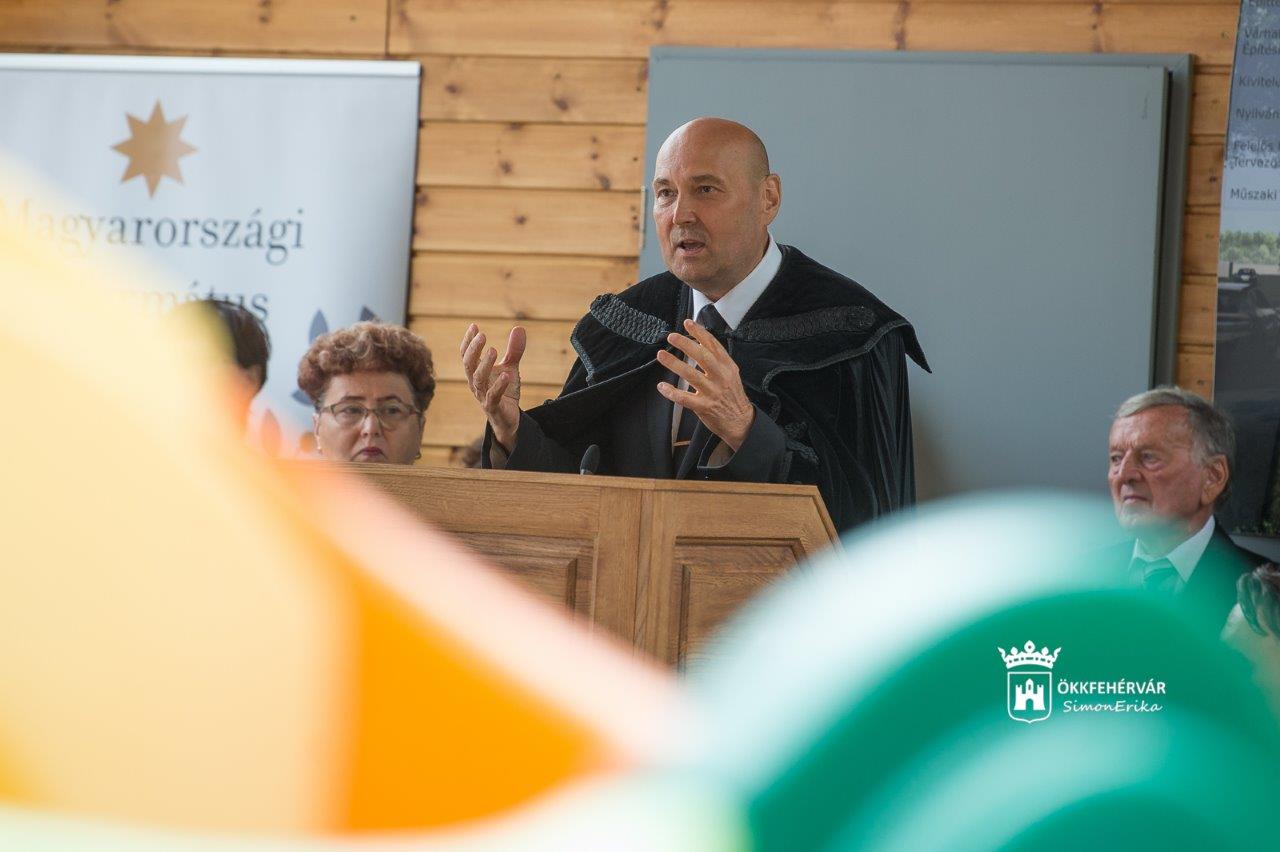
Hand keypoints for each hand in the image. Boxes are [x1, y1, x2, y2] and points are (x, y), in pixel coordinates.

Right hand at [460, 323, 525, 449]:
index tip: (474, 326)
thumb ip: (514, 350)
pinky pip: (493, 396)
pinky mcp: (493, 407)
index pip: (466, 354)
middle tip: (482, 335)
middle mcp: (475, 383)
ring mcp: (482, 395)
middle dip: (473, 349)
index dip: (468, 341)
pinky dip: (499, 385)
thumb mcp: (510, 368)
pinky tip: (506, 375)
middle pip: (468, 364)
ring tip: (493, 350)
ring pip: (478, 379)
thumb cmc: (504, 390)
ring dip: (485, 364)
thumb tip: (519, 328)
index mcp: (476, 372)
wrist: (508, 417)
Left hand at [656, 318, 754, 450]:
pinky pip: (685, 398)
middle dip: (686, 344)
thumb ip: (717, 360)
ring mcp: (712, 392)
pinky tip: (662, 386)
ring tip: (662, 355)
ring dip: (675, 364)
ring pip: (691, 375)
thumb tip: (701, 342)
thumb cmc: (732, 396)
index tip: (688, 323)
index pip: (713, 345)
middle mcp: (720, 377)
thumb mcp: (731, 374)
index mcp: (727, 367)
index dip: (700, 333)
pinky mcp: (705, 407)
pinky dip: (672, 392)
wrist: (741, 421)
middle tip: (672, 337)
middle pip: (703, 357)